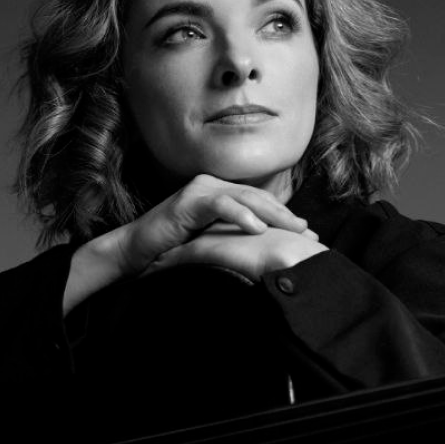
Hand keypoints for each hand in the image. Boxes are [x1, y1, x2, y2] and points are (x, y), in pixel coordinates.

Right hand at [63, 175, 316, 315]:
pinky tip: (257, 227)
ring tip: (293, 228)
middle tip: (309, 233)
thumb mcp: (210, 245)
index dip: (285, 217)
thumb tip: (264, 256)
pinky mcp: (188, 201)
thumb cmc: (171, 253)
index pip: (260, 203)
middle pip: (258, 198)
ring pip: (245, 198)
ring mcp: (200, 190)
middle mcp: (213, 187)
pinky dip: (240, 215)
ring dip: (272, 213)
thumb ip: (233, 241)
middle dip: (286, 215)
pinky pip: (220, 205)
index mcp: (220, 195)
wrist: (134, 253)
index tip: (307, 236)